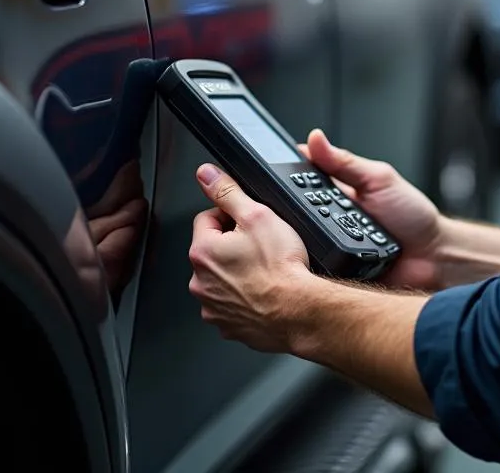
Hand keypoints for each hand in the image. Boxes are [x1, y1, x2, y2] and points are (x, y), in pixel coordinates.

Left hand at [188, 164, 312, 351]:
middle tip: (261, 245)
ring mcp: (213, 306)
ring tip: (264, 269)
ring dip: (238, 270)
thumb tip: (206, 174)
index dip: (232, 215)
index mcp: (203, 251)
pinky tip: (264, 289)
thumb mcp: (257, 215)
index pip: (208, 218)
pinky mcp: (228, 325)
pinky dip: (245, 295)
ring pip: (222, 277)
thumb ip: (228, 191)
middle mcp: (200, 281)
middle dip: (234, 244)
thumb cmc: (281, 268)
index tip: (250, 222)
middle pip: (214, 249)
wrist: (298, 310)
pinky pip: (232, 302)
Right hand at [301, 129, 445, 291]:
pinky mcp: (333, 271)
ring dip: (305, 235)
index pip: (301, 179)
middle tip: (305, 205)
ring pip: (300, 240)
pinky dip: (316, 261)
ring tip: (322, 230)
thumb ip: (346, 162)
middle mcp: (328, 218)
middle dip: (295, 207)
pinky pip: (314, 267)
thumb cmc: (412, 215)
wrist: (433, 257)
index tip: (275, 167)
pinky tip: (323, 256)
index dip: (286, 174)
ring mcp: (330, 245)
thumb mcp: (379, 179)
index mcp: (337, 191)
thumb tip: (316, 138)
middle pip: (295, 211)